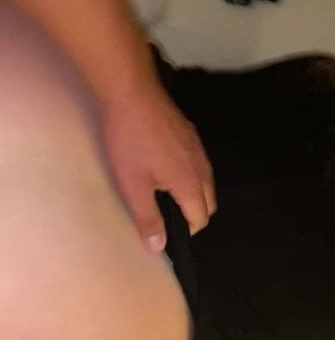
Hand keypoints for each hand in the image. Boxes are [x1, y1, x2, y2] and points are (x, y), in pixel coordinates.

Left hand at [102, 83, 216, 251]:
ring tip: (165, 196)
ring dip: (192, 196)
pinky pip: (198, 164)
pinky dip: (190, 176)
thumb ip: (148, 219)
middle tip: (166, 217)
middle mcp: (201, 167)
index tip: (166, 232)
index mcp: (190, 183)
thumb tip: (158, 247)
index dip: (185, 231)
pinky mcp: (190, 134)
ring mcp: (198, 148)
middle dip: (193, 215)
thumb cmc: (130, 141)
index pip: (200, 218)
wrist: (131, 92)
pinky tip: (166, 170)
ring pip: (205, 183)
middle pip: (208, 203)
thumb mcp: (133, 187)